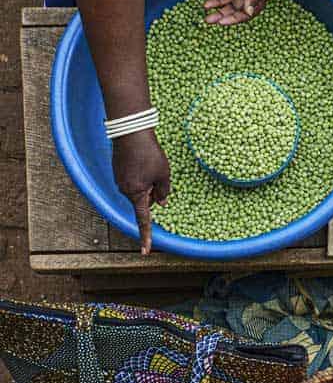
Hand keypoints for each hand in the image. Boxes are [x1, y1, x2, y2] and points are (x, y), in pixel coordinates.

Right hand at [112, 129, 170, 254]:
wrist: (130, 131)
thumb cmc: (149, 154)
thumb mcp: (164, 174)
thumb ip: (164, 191)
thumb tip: (162, 203)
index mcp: (135, 194)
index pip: (143, 220)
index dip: (146, 235)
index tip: (146, 251)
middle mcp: (124, 190)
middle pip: (143, 201)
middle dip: (153, 194)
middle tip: (158, 174)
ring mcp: (119, 180)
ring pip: (139, 190)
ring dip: (148, 183)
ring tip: (150, 163)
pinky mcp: (118, 171)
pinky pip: (133, 180)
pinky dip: (142, 176)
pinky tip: (144, 161)